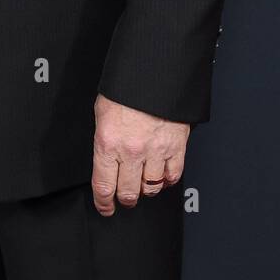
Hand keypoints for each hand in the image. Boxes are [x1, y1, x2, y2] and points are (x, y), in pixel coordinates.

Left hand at [91, 93, 188, 216]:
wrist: (153, 72)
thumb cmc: (125, 88)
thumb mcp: (102, 111)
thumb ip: (104, 138)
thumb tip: (104, 156)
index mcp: (108, 143)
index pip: (103, 186)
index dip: (103, 203)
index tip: (105, 207)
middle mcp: (131, 151)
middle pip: (128, 192)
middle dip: (125, 199)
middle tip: (124, 198)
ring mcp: (155, 151)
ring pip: (152, 188)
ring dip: (146, 190)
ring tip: (143, 185)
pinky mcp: (176, 147)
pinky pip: (173, 175)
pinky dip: (168, 180)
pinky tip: (163, 177)